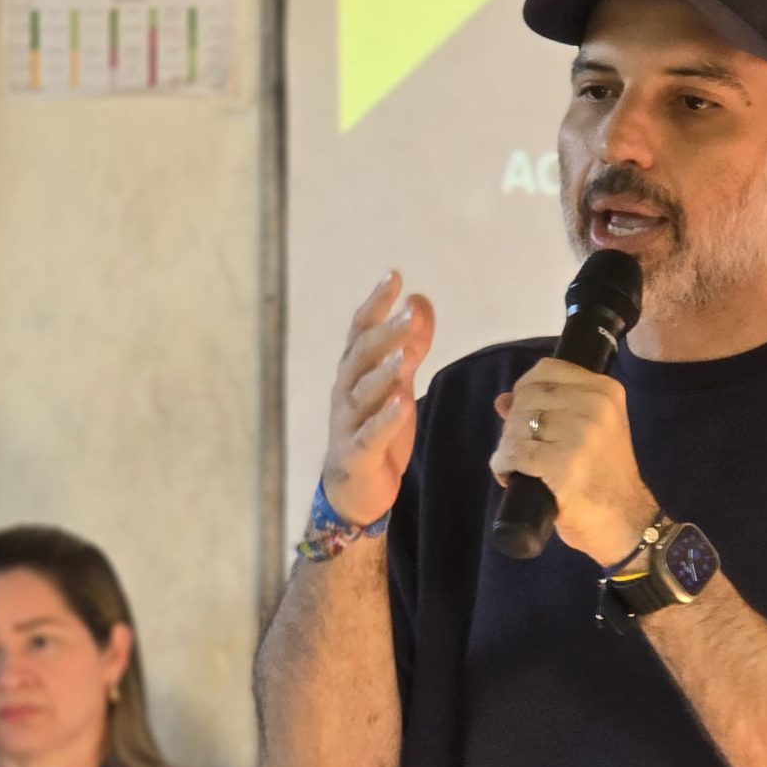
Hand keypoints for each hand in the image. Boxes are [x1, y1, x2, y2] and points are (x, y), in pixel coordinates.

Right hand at [322, 271, 435, 528]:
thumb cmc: (375, 430)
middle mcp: (346, 392)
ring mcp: (348, 423)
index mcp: (354, 371)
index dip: (376, 303)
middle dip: (385, 332)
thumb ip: (410, 346)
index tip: (394, 275)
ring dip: (384, 373)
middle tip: (410, 311)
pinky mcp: (358, 454)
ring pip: (363, 394)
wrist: (355, 490)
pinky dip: (385, 419)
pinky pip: (370, 434)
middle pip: (362, 357)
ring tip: (405, 355)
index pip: (361, 330)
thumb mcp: (397, 384)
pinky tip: (403, 404)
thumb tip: (420, 302)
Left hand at [488, 361, 659, 567]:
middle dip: (513, 422)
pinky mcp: (563, 465)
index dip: (525, 389)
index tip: (523, 413)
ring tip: (517, 464)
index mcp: (604, 391)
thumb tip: (503, 400)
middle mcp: (596, 407)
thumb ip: (551, 409)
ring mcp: (581, 436)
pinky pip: (515, 453)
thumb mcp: (590, 433)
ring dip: (507, 445)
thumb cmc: (605, 476)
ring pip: (518, 424)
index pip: (547, 369)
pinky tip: (509, 475)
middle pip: (528, 397)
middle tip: (520, 447)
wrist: (626, 521)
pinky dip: (503, 464)